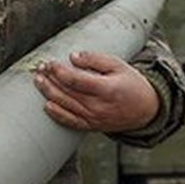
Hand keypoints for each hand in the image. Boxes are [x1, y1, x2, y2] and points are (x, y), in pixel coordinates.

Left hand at [33, 50, 159, 132]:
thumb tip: (73, 57)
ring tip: (39, 81)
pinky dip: (57, 114)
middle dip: (51, 80)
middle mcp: (99, 106)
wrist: (146, 109)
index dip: (60, 71)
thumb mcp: (118, 65)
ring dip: (49, 93)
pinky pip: (71, 122)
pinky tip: (47, 106)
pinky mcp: (92, 126)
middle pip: (68, 93)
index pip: (76, 81)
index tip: (50, 63)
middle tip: (40, 69)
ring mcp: (95, 118)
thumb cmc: (132, 84)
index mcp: (107, 89)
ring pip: (66, 106)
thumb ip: (95, 59)